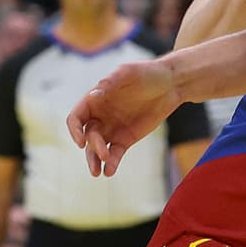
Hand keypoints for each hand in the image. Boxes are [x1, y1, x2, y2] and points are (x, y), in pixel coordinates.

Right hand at [66, 57, 180, 176]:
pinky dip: (111, 163)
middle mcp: (100, 116)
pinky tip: (110, 171)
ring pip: (97, 149)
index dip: (74, 130)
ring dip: (95, 160)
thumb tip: (93, 96)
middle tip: (104, 154)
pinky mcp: (125, 139)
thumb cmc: (147, 73)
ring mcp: (112, 129)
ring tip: (99, 173)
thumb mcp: (128, 73)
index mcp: (94, 99)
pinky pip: (114, 154)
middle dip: (93, 147)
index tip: (81, 142)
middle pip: (87, 136)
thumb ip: (110, 83)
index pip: (76, 118)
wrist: (171, 84)